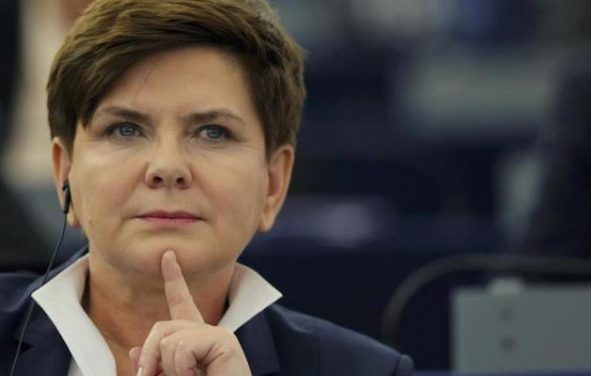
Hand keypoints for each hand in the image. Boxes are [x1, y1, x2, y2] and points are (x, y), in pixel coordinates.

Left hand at [130, 250, 250, 375]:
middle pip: (162, 327)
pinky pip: (182, 348)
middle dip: (149, 358)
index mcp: (196, 341)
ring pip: (168, 339)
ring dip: (168, 371)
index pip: (182, 304)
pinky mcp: (224, 342)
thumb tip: (135, 350)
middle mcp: (209, 333)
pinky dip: (181, 371)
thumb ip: (155, 367)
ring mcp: (219, 336)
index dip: (174, 279)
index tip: (168, 256)